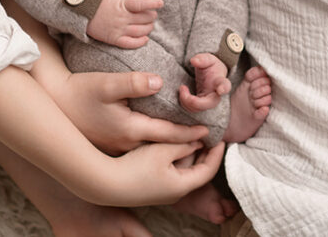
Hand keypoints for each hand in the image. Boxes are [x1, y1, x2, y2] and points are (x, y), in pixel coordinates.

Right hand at [56, 70, 208, 153]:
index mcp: (129, 129)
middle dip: (187, 147)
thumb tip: (160, 82)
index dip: (191, 132)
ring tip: (192, 145)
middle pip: (164, 150)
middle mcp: (125, 144)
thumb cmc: (80, 91)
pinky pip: (141, 153)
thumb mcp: (107, 83)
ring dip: (173, 149)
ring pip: (153, 154)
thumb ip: (135, 82)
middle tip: (208, 142)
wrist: (53, 103)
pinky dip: (157, 148)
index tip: (210, 132)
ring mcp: (116, 149)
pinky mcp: (110, 147)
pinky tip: (163, 143)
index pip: (168, 134)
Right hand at [87, 0, 162, 47]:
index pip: (141, 3)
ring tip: (150, 25)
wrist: (83, 14)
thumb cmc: (100, 2)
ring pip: (140, 31)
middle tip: (152, 15)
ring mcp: (118, 29)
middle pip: (144, 18)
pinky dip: (140, 42)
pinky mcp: (114, 39)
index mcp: (122, 4)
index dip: (152, 3)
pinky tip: (145, 39)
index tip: (161, 3)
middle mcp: (122, 17)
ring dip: (148, 28)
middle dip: (151, 16)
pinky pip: (130, 43)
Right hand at [108, 140, 224, 206]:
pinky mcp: (153, 186)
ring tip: (194, 135)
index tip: (221, 137)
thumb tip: (200, 139)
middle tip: (210, 134)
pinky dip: (179, 158)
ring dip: (191, 154)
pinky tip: (174, 144)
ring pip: (186, 170)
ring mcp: (164, 191)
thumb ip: (183, 143)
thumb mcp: (162, 150)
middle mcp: (176, 192)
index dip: (217, 153)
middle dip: (206, 153)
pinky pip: (173, 171)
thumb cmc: (135, 167)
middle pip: (199, 171)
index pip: (209, 170)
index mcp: (182, 186)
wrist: (106, 183)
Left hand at [178, 52, 230, 112]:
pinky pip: (193, 109)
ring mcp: (209, 101)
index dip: (224, 88)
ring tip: (182, 88)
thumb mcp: (208, 59)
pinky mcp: (201, 105)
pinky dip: (185, 103)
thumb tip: (193, 61)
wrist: (211, 73)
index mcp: (220, 81)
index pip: (225, 85)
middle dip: (195, 101)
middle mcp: (216, 94)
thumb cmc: (211, 66)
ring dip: (186, 101)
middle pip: (210, 103)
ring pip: (199, 108)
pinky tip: (183, 92)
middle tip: (182, 88)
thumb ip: (202, 59)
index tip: (221, 90)